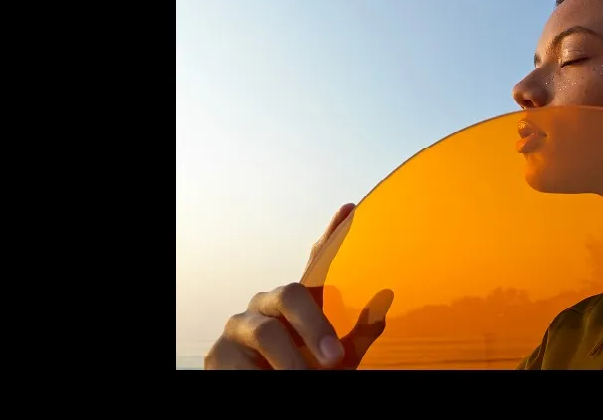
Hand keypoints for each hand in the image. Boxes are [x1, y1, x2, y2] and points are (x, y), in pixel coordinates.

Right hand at [204, 203, 394, 369]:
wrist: (270, 391)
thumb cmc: (304, 372)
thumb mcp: (335, 359)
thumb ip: (355, 335)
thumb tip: (383, 307)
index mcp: (293, 303)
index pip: (314, 265)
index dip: (331, 239)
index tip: (349, 211)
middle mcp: (264, 306)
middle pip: (289, 294)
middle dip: (313, 324)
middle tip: (334, 358)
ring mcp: (238, 328)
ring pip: (267, 334)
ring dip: (291, 363)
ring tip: (304, 379)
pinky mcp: (219, 355)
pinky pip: (241, 365)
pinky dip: (260, 376)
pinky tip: (266, 379)